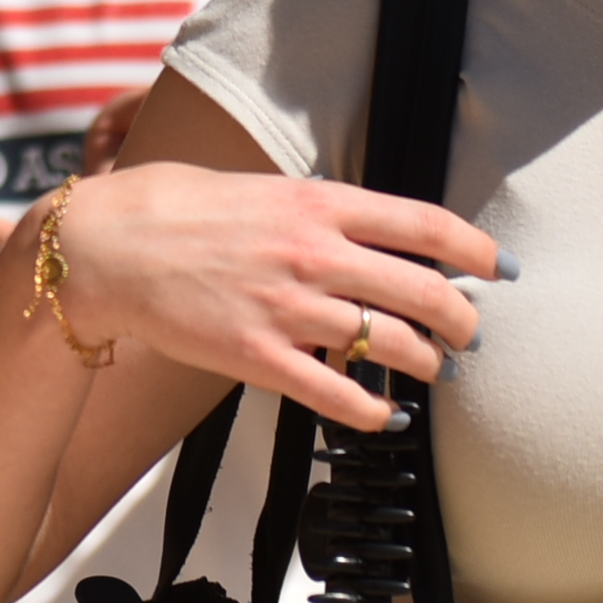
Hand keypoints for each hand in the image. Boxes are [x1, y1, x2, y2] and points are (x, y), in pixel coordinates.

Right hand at [0, 159, 499, 429]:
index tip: (498, 268)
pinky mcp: (259, 357)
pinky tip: (386, 415)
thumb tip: (363, 232)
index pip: (424, 224)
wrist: (103, 246)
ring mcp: (289, 308)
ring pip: (394, 346)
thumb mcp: (258, 188)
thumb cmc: (172, 208)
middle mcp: (313, 253)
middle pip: (426, 292)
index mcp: (317, 202)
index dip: (476, 250)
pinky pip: (340, 397)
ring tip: (434, 370)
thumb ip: (316, 210)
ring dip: (428, 364)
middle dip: (464, 320)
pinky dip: (376, 412)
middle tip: (470, 334)